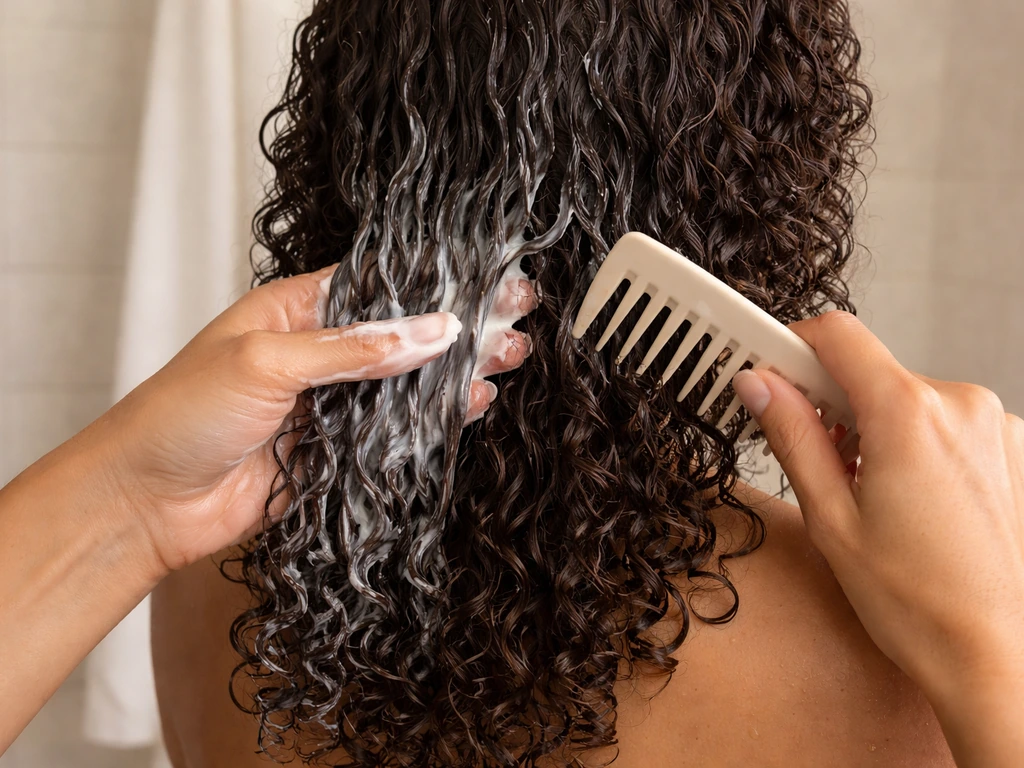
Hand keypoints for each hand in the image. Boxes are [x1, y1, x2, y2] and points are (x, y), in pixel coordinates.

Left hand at [87, 264, 535, 572]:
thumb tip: (433, 331)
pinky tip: (473, 404)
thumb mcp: (267, 362)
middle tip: (517, 318)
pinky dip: (437, 419)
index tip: (490, 277)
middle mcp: (319, 354)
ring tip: (511, 357)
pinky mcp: (338, 453)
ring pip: (409, 383)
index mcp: (296, 311)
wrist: (145, 503)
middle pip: (405, 334)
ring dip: (459, 372)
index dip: (436, 281)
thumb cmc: (181, 413)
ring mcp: (332, 405)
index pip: (380, 285)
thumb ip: (354, 349)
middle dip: (462, 326)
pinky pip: (397, 432)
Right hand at [732, 311, 1023, 765]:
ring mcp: (992, 425)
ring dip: (875, 430)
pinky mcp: (1010, 447)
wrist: (999, 657)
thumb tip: (757, 384)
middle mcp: (959, 405)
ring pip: (906, 400)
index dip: (790, 346)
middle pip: (870, 372)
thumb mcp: (831, 518)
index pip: (836, 335)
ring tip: (869, 496)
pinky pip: (942, 423)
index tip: (766, 370)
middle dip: (832, 406)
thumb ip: (791, 436)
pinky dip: (914, 446)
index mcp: (909, 415)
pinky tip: (909, 501)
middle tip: (815, 462)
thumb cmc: (919, 604)